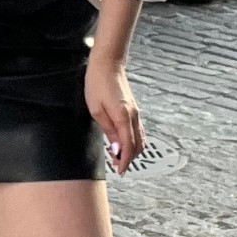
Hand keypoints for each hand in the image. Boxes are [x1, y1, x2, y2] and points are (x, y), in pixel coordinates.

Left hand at [86, 54, 142, 175]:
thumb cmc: (98, 84)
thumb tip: (116, 148)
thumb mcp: (96, 110)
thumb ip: (108, 130)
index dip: (124, 161)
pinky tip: (125, 143)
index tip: (119, 171)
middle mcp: (133, 116)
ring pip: (140, 138)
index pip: (128, 146)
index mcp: (123, 117)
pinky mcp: (133, 109)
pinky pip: (138, 130)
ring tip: (120, 157)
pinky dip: (134, 141)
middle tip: (117, 167)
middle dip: (129, 158)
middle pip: (137, 145)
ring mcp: (135, 112)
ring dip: (132, 150)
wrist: (107, 65)